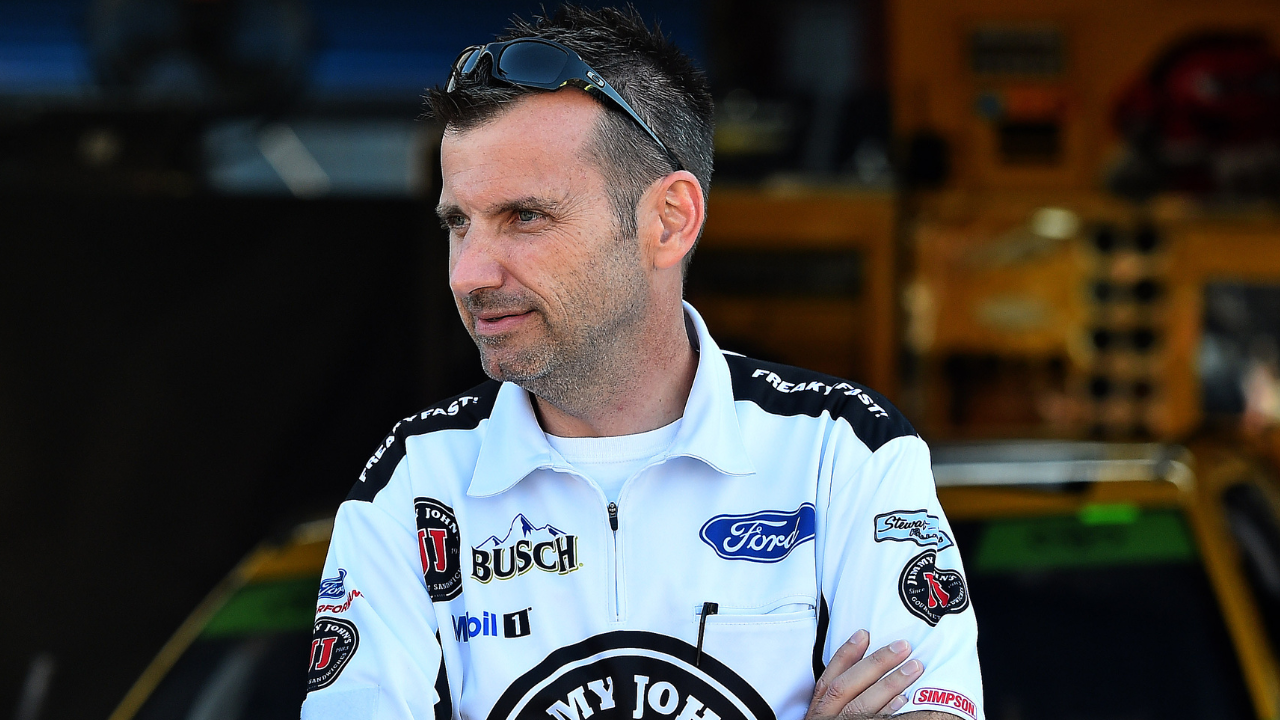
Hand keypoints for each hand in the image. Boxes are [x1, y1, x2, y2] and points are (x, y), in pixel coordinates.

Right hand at [804, 630, 923, 719]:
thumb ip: (838, 698)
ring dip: (890, 684)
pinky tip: (906, 701)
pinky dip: (889, 712)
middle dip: (876, 663)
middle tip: (903, 646)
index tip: (865, 634)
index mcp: (817, 710)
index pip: (830, 677)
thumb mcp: (826, 716)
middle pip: (848, 686)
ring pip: (862, 705)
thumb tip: (865, 670)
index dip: (846, 654)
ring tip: (915, 667)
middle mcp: (825, 719)